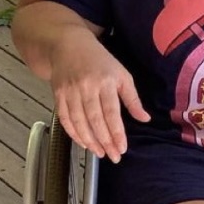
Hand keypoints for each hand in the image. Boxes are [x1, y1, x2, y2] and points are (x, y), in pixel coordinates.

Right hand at [50, 33, 149, 161]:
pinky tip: (83, 143)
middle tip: (113, 157)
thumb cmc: (100, 61)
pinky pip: (65, 119)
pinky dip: (73, 133)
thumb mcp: (121, 74)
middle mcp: (87, 87)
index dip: (117, 133)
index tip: (122, 148)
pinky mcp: (58, 95)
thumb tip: (144, 119)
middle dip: (105, 141)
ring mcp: (70, 92)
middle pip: (95, 120)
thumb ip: (132, 98)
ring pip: (79, 122)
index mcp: (106, 81)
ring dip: (90, 141)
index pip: (112, 113)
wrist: (68, 46)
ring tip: (100, 153)